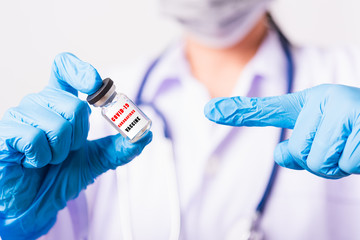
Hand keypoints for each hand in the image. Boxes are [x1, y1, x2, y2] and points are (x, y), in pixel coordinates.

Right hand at [0, 53, 151, 239]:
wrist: (36, 202)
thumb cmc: (61, 175)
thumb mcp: (97, 159)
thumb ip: (121, 146)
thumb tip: (145, 134)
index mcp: (59, 101)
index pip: (64, 68)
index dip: (80, 70)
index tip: (96, 85)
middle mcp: (39, 102)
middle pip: (75, 105)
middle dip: (80, 136)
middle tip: (67, 150)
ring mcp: (20, 115)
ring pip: (58, 125)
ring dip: (61, 152)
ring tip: (49, 158)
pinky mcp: (5, 133)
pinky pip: (36, 139)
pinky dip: (42, 158)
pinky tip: (33, 162)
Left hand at [204, 84, 359, 178]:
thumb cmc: (356, 132)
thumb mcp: (327, 137)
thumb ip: (299, 146)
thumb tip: (281, 154)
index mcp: (310, 103)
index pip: (267, 109)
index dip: (237, 111)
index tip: (210, 110)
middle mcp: (323, 99)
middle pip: (298, 152)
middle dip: (319, 161)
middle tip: (340, 146)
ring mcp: (343, 107)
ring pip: (318, 161)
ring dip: (339, 164)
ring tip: (352, 147)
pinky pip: (345, 163)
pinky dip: (356, 163)